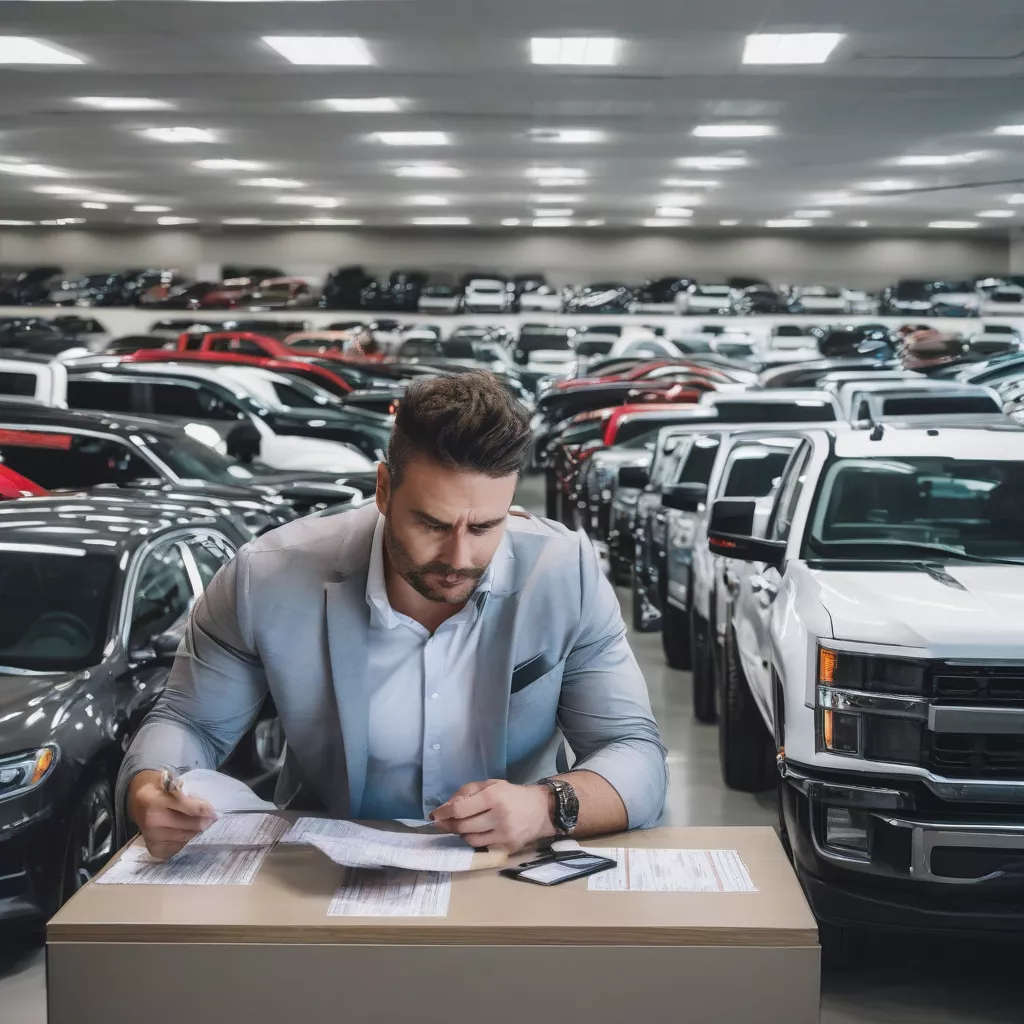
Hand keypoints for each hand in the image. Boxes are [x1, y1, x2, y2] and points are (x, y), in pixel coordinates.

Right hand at [127, 770, 217, 860]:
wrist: (137, 800)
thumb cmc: (159, 789)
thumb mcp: (170, 781)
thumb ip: (186, 792)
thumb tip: (207, 808)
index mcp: (156, 801)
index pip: (188, 807)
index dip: (205, 809)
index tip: (215, 811)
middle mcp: (152, 821)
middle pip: (190, 825)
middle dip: (205, 822)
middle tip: (213, 819)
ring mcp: (152, 837)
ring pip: (187, 837)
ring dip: (197, 831)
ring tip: (202, 825)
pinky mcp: (154, 849)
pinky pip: (179, 846)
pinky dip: (187, 840)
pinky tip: (188, 832)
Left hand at [430, 779, 555, 851]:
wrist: (540, 810)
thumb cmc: (511, 794)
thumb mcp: (490, 785)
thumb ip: (466, 792)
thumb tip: (444, 807)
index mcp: (494, 796)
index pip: (460, 809)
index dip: (444, 813)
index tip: (434, 815)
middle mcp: (499, 816)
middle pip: (462, 826)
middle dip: (448, 825)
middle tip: (441, 823)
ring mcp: (504, 834)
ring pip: (469, 840)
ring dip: (460, 834)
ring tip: (460, 827)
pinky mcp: (508, 847)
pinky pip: (482, 847)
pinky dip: (474, 841)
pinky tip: (475, 833)